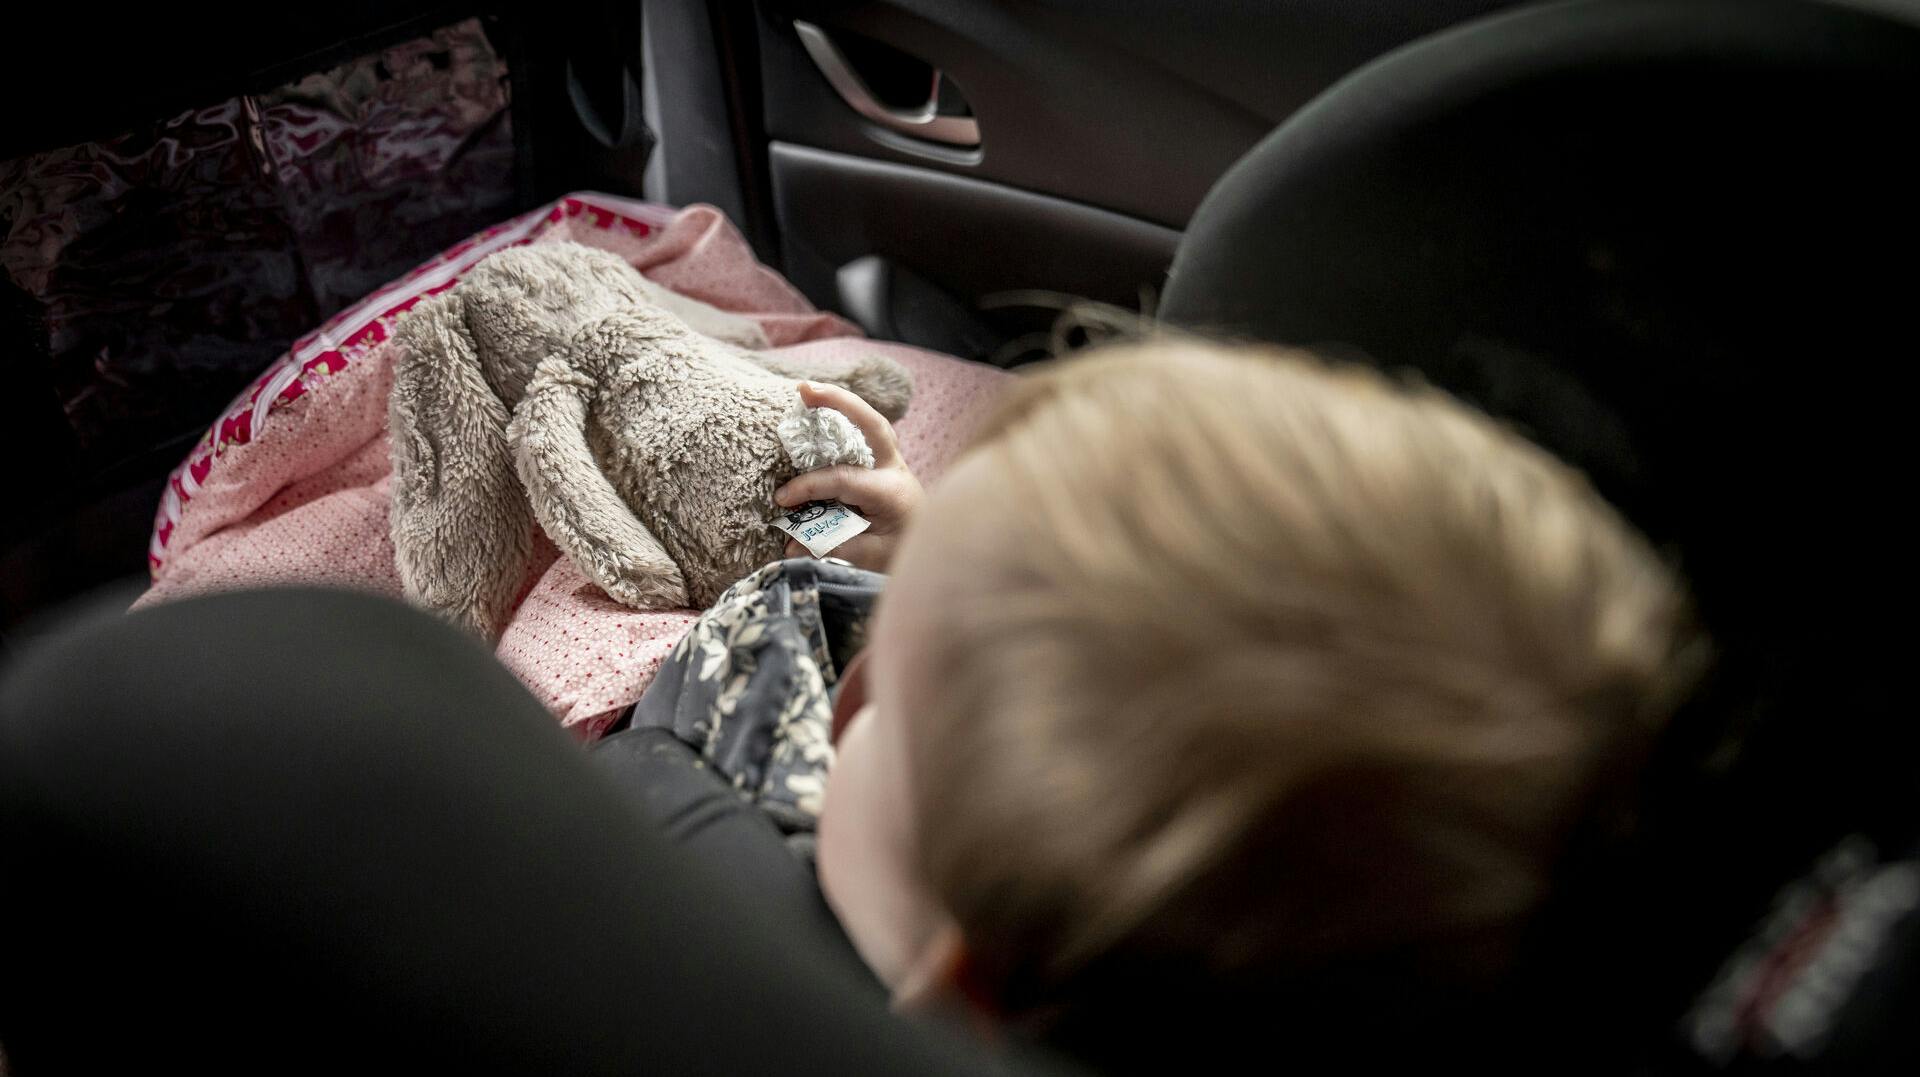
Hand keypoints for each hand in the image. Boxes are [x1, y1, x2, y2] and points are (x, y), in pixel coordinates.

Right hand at [775, 381, 922, 571]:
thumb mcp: (872, 558)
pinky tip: (825, 410)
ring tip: (809, 390)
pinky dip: (847, 418)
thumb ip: (833, 546)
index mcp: (891, 492)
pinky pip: (868, 433)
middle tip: (803, 389)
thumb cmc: (904, 554)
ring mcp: (894, 462)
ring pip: (872, 423)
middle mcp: (895, 469)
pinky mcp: (888, 463)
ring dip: (843, 403)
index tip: (782, 499)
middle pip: (872, 424)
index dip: (809, 487)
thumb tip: (790, 544)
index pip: (843, 479)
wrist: (935, 550)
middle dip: (839, 402)